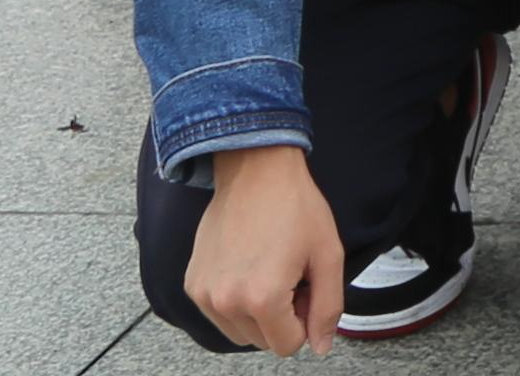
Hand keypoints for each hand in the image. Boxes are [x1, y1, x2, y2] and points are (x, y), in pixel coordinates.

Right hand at [186, 144, 348, 353]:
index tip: (306, 286)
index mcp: (262, 299)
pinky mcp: (191, 284)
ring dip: (258, 313)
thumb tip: (320, 348)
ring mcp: (203, 295)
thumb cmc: (297, 208)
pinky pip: (218, 314)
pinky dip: (235, 302)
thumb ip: (328, 307)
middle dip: (282, 318)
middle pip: (263, 342)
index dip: (305, 319)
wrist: (255, 172)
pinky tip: (248, 266)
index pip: (288, 346)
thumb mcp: (328, 256)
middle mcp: (225, 303)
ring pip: (239, 332)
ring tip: (270, 270)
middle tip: (290, 275)